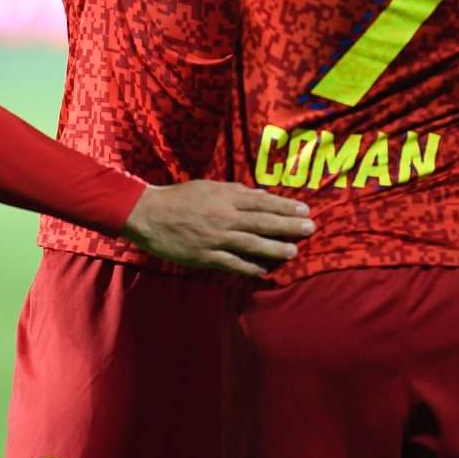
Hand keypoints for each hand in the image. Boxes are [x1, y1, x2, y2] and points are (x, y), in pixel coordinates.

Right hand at [122, 181, 313, 277]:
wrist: (148, 214)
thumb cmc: (180, 198)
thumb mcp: (209, 187)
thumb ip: (235, 192)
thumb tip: (261, 196)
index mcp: (225, 197)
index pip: (262, 202)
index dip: (285, 206)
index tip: (304, 210)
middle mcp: (223, 217)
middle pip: (262, 222)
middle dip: (288, 225)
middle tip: (310, 228)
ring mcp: (215, 238)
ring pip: (251, 244)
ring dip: (274, 248)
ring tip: (293, 251)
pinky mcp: (205, 256)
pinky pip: (231, 263)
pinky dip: (248, 267)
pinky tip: (264, 270)